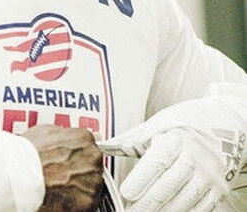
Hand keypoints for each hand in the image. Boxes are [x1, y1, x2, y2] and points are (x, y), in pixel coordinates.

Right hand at [22, 125, 103, 211]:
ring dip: (79, 186)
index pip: (88, 145)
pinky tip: (62, 197)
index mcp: (84, 138)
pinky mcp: (89, 202)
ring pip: (91, 185)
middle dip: (79, 169)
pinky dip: (77, 202)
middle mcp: (93, 157)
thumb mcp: (45, 131)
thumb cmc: (30, 154)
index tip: (70, 159)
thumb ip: (62, 135)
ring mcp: (93, 180)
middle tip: (62, 173)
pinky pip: (87, 202)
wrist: (22, 177)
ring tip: (60, 186)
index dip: (76, 153)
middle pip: (92, 165)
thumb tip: (63, 138)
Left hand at [101, 96, 246, 211]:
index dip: (141, 179)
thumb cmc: (183, 123)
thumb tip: (101, 144)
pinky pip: (199, 208)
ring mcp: (209, 176)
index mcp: (176, 139)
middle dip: (146, 203)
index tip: (126, 192)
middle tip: (129, 211)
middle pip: (168, 187)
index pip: (157, 162)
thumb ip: (131, 139)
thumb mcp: (157, 124)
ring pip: (183, 202)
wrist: (224, 123)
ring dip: (162, 211)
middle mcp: (195, 158)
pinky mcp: (218, 189)